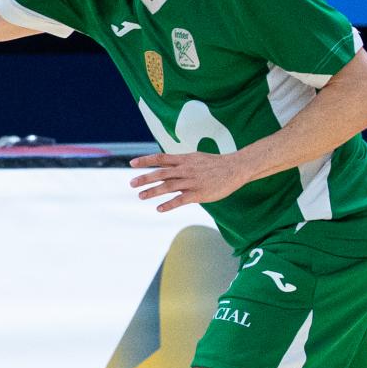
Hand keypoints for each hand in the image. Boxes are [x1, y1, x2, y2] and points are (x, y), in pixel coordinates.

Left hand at [128, 150, 249, 212]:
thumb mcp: (195, 158)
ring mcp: (192, 181)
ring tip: (141, 196)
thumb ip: (180, 163)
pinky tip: (159, 209)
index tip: (132, 163)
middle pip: (161, 173)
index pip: (161, 158)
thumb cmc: (214, 164)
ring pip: (168, 186)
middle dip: (145, 178)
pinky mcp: (199, 193)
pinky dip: (169, 204)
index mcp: (184, 159)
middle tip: (131, 183)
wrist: (235, 168)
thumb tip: (165, 167)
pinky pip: (181, 200)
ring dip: (153, 192)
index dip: (146, 160)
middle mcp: (185, 169)